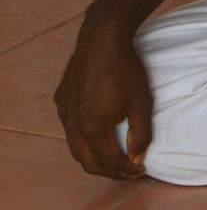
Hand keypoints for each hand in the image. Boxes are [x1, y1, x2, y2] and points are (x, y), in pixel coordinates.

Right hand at [54, 19, 151, 180]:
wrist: (103, 38)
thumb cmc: (125, 69)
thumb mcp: (141, 103)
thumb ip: (141, 135)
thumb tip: (137, 159)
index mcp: (92, 127)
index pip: (110, 161)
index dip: (127, 170)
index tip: (140, 171)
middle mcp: (72, 123)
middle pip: (88, 162)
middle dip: (110, 171)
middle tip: (129, 171)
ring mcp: (63, 112)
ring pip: (76, 148)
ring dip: (95, 158)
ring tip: (116, 158)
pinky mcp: (61, 100)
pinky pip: (70, 129)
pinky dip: (84, 139)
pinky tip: (101, 133)